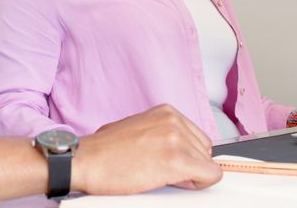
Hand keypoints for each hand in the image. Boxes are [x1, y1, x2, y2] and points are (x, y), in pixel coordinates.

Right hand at [72, 104, 221, 194]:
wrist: (87, 161)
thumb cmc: (104, 151)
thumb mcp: (139, 129)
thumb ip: (163, 133)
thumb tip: (181, 148)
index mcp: (166, 112)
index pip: (198, 138)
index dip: (185, 155)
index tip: (167, 160)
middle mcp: (174, 121)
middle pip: (205, 151)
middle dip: (189, 165)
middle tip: (160, 169)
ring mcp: (176, 139)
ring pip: (207, 165)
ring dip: (188, 176)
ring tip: (158, 174)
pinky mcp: (177, 160)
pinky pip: (210, 176)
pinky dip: (196, 184)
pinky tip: (170, 182)